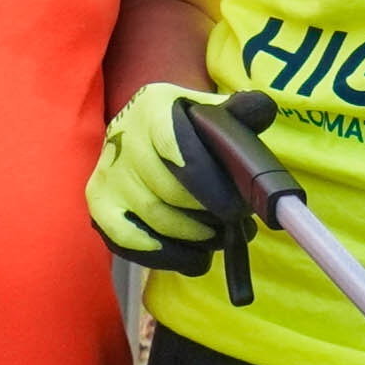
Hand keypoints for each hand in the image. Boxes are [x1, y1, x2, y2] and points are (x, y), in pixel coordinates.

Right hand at [90, 80, 276, 270]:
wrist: (144, 135)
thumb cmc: (187, 127)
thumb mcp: (210, 111)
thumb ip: (239, 111)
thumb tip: (263, 108)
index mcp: (153, 108)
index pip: (177, 147)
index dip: (208, 182)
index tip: (237, 207)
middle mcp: (122, 140)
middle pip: (169, 191)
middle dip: (209, 214)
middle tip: (237, 223)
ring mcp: (106, 176)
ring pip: (156, 220)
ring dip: (196, 237)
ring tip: (221, 237)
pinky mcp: (100, 208)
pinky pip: (134, 244)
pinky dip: (171, 256)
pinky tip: (197, 256)